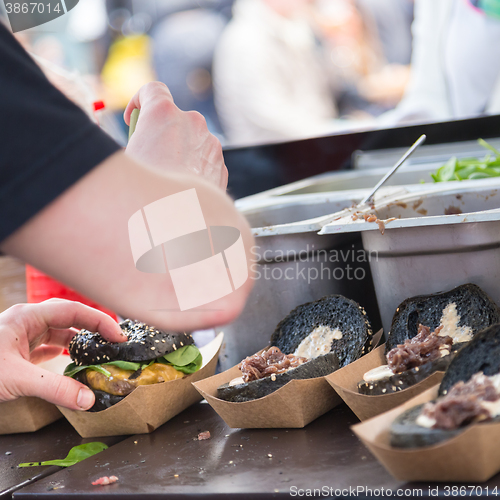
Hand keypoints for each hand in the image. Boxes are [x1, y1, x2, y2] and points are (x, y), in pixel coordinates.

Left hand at [0, 299, 124, 409]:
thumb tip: (88, 399)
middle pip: (70, 318)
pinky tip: (72, 363)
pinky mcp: (18, 350)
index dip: (100, 321)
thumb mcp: (17, 379)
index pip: (74, 310)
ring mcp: (22, 335)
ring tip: (98, 355)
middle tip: (114, 344)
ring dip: (79, 343)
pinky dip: (64, 353)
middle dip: (93, 330)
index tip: (118, 336)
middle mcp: (28, 321)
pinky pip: (49, 346)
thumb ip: (55, 388)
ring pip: (60, 333)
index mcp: (28, 316)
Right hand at [124, 82, 227, 189]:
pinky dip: (193, 170)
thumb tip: (135, 148)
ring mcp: (211, 144)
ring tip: (165, 181)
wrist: (183, 224)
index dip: (139, 101)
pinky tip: (181, 191)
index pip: (152, 90)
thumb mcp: (125, 162)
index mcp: (164, 113)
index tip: (133, 120)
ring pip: (190, 142)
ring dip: (178, 154)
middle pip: (173, 119)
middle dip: (160, 134)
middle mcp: (192, 122)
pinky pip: (203, 161)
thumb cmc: (146, 195)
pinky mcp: (220, 165)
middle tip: (147, 157)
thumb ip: (132, 144)